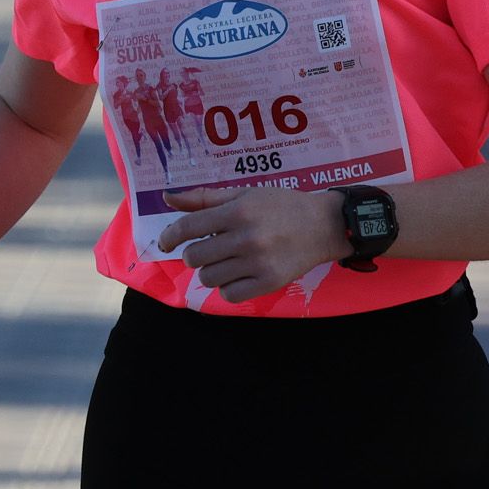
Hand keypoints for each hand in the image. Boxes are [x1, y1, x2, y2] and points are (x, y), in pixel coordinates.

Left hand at [156, 187, 351, 303]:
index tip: (165, 242)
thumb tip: (167, 198)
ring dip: (211, 271)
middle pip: (195, 257)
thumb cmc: (280, 206)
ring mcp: (258, 263)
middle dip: (194, 255)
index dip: (169, 236)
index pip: (188, 227)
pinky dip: (228, 287)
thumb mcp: (244, 194)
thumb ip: (205, 198)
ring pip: (209, 278)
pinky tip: (238, 275)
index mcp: (237, 211)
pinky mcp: (269, 283)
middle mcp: (246, 237)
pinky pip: (230, 295)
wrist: (323, 225)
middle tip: (207, 249)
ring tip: (225, 261)